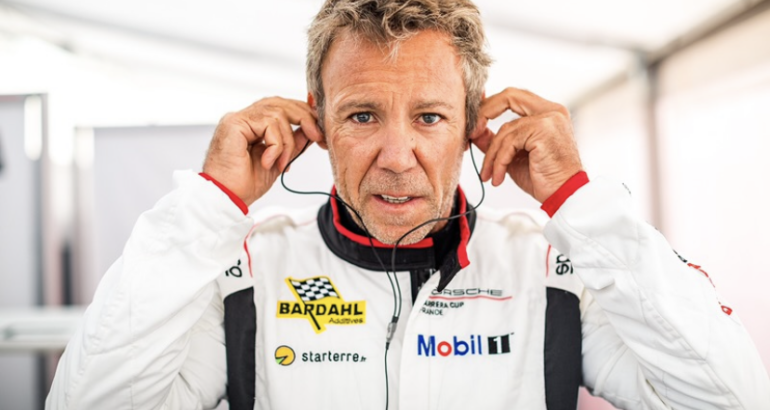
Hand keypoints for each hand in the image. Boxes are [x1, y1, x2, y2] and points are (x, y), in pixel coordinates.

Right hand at [203, 97, 322, 204]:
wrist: (227, 197)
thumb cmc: (245, 184)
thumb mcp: (279, 160)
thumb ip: (293, 143)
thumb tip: (311, 131)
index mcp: (253, 124)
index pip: (282, 107)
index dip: (303, 114)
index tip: (319, 131)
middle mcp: (244, 118)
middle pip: (281, 103)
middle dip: (304, 118)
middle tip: (317, 137)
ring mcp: (238, 118)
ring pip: (277, 113)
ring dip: (287, 141)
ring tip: (281, 163)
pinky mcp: (234, 123)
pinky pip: (268, 123)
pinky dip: (275, 145)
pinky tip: (268, 161)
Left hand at [470, 88, 582, 203]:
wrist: (563, 195)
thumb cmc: (544, 178)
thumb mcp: (513, 155)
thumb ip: (496, 140)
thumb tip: (475, 131)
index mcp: (547, 112)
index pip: (513, 97)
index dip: (490, 106)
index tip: (476, 124)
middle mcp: (551, 111)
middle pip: (509, 96)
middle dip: (484, 113)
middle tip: (472, 134)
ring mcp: (549, 119)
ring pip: (505, 130)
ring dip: (492, 155)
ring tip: (490, 174)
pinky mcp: (543, 131)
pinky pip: (509, 143)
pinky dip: (499, 162)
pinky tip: (498, 177)